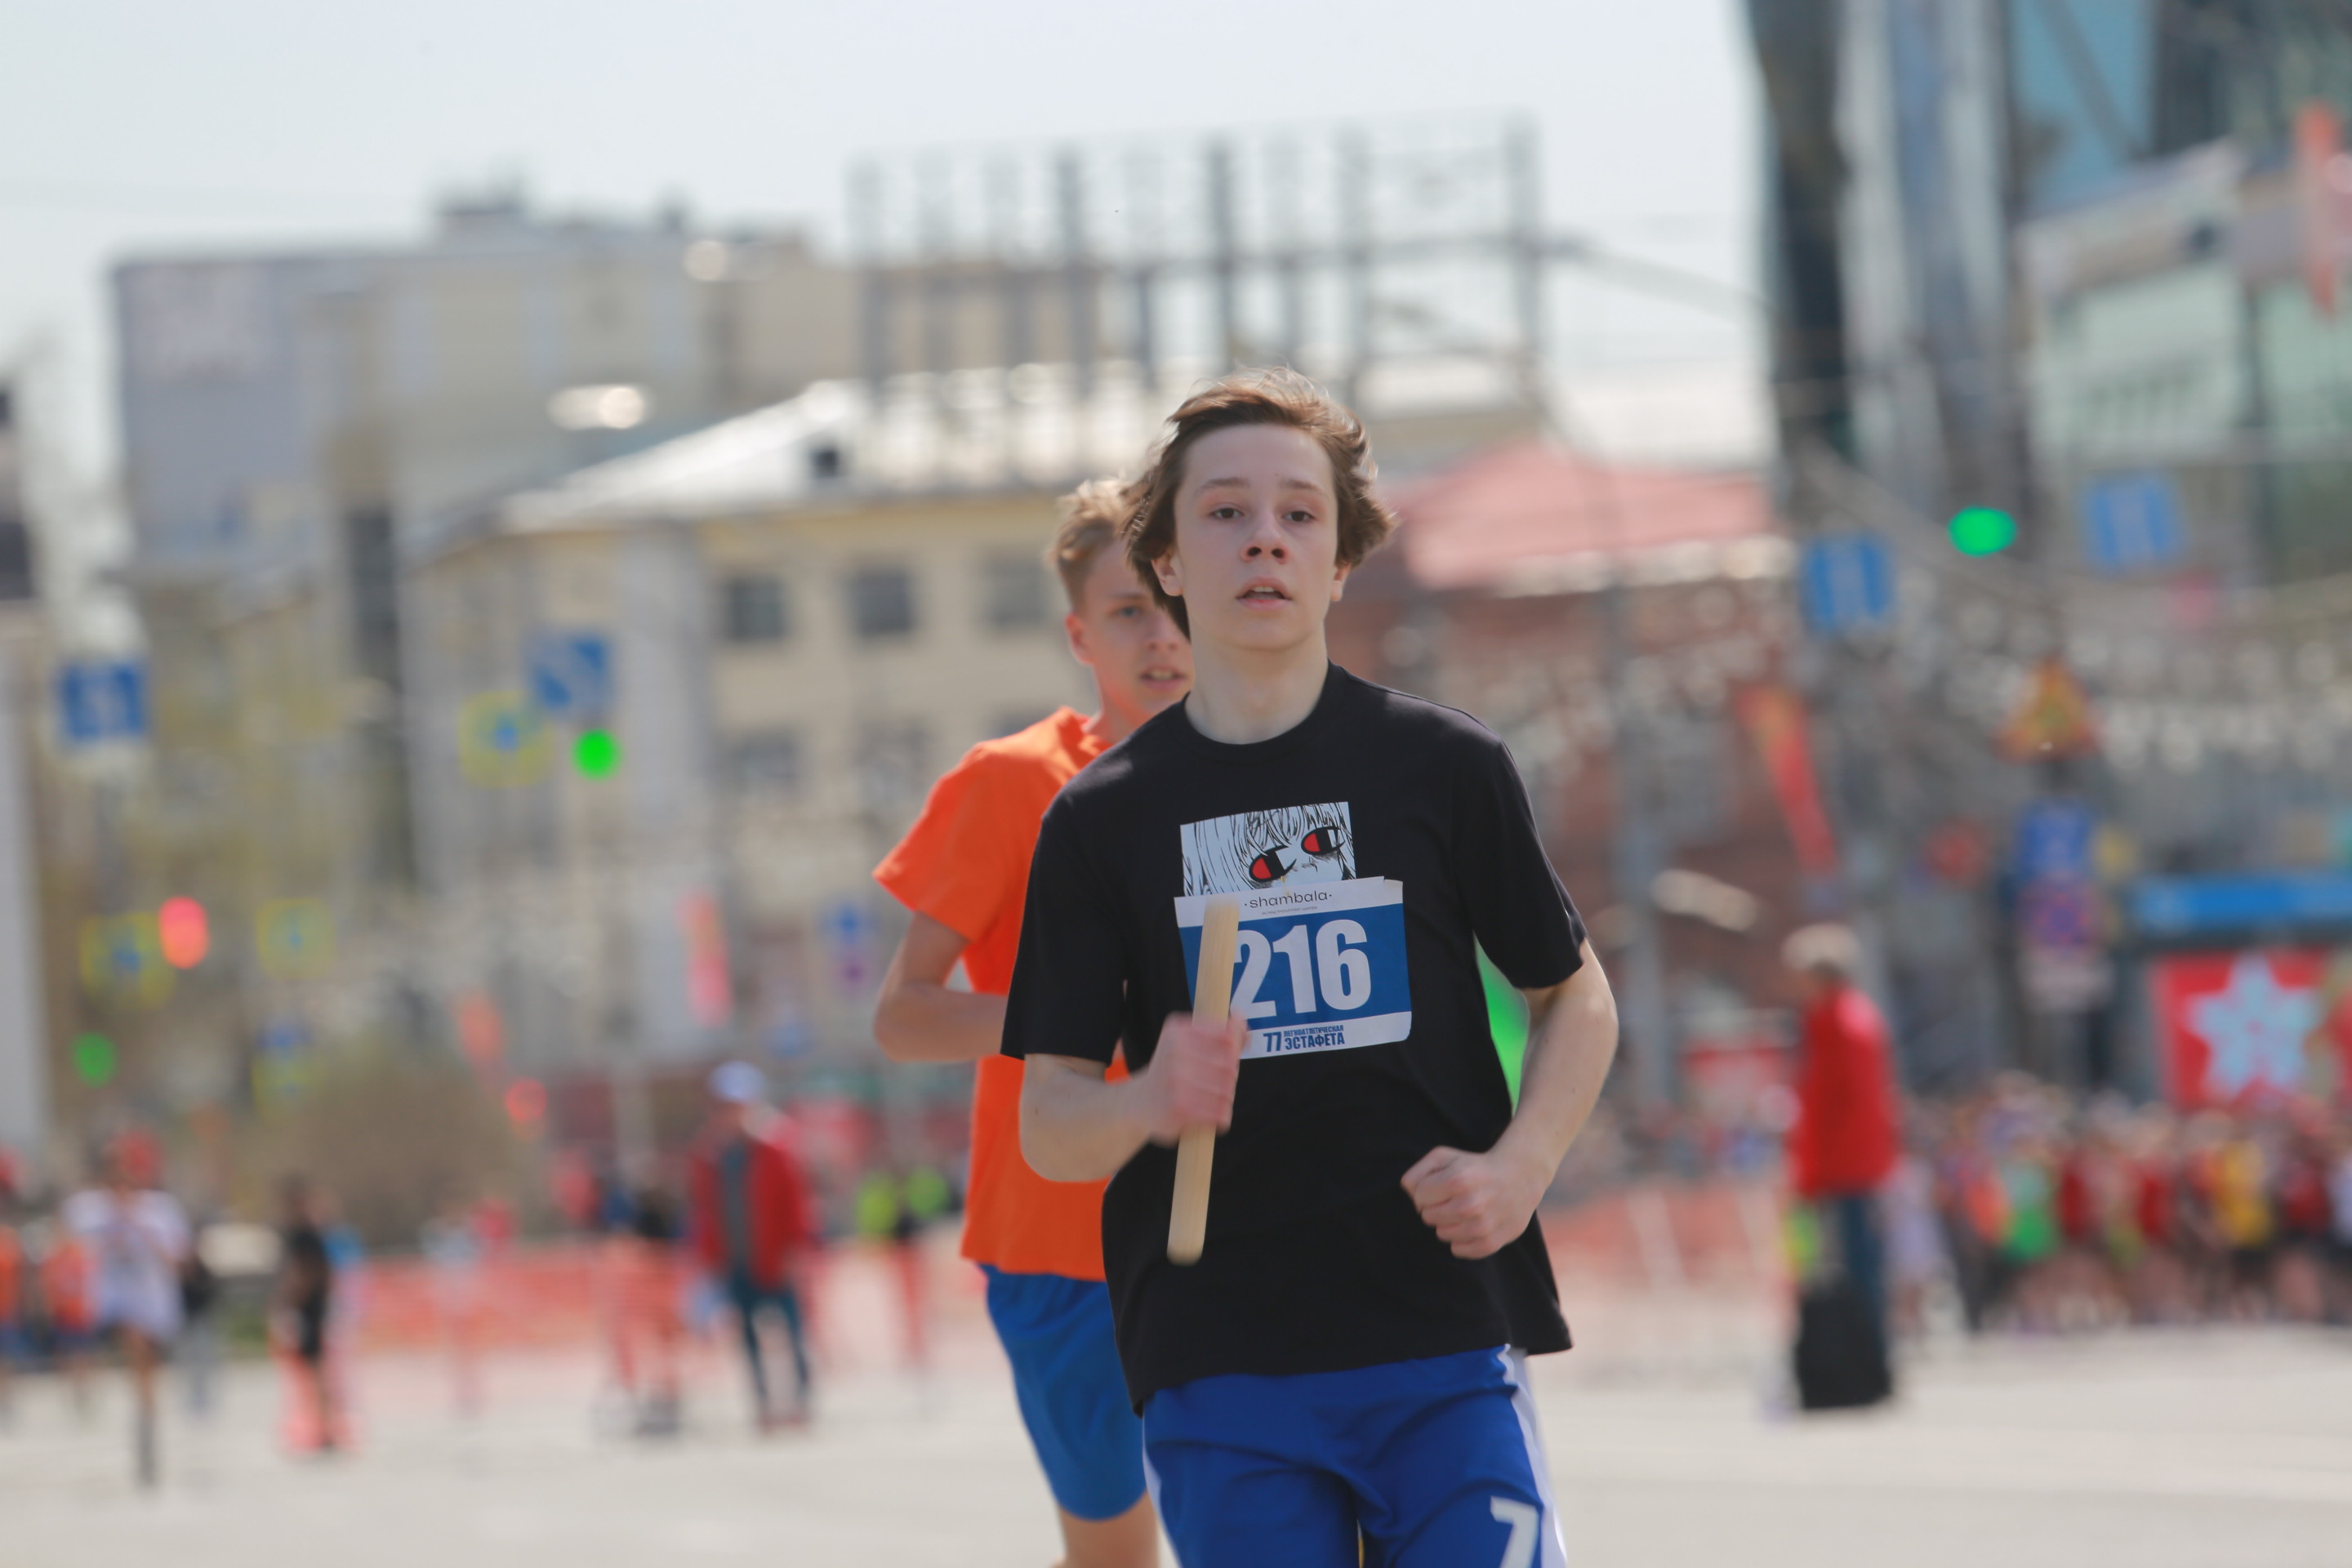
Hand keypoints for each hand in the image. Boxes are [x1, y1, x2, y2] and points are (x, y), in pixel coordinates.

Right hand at [1136, 1011, 1243, 1143]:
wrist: (1138, 1102)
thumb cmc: (1173, 1071)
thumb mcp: (1189, 1043)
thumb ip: (1221, 1033)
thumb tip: (1240, 1016)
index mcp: (1177, 1030)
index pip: (1228, 1038)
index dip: (1235, 1051)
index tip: (1226, 1058)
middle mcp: (1173, 1052)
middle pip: (1229, 1066)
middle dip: (1229, 1077)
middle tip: (1215, 1083)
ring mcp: (1174, 1081)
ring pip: (1226, 1091)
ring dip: (1225, 1099)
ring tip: (1212, 1100)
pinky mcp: (1178, 1109)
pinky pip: (1219, 1113)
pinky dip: (1221, 1116)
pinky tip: (1210, 1114)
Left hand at [1401, 1145, 1550, 1259]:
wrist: (1520, 1177)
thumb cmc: (1475, 1166)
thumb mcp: (1445, 1156)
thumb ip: (1418, 1172)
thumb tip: (1410, 1195)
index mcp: (1458, 1180)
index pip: (1418, 1197)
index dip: (1426, 1191)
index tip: (1441, 1186)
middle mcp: (1470, 1205)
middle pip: (1427, 1217)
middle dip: (1436, 1207)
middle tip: (1454, 1198)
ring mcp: (1482, 1226)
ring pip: (1441, 1235)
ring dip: (1448, 1224)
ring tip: (1464, 1210)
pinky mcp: (1491, 1242)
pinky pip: (1458, 1250)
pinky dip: (1460, 1240)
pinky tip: (1471, 1225)